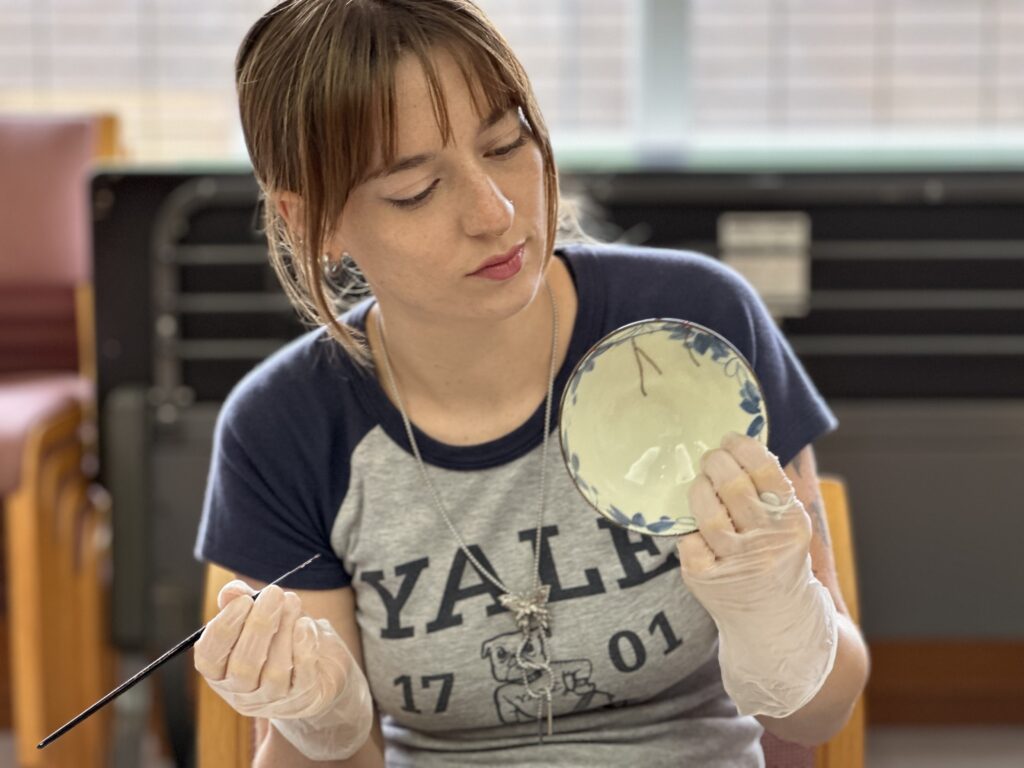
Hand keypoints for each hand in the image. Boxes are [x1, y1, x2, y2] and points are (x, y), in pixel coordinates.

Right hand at [194, 580, 372, 759]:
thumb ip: (243, 602)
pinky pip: (303, 677)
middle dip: (259, 625)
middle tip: (274, 592)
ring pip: (275, 671)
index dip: (223, 629)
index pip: (209, 658)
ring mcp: (273, 700)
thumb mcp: (260, 616)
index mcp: (220, 672)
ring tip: (293, 601)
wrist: (321, 665)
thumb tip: (232, 591)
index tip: (244, 600)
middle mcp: (242, 692)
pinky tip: (306, 625)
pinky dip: (304, 648)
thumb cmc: (281, 636)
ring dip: (285, 630)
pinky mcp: (304, 698)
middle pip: (243, 666)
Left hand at [676, 432, 837, 717]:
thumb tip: (747, 443)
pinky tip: (699, 527)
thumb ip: (774, 491)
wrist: (778, 627)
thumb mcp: (790, 528)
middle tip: (710, 457)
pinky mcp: (707, 579)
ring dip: (699, 489)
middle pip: (732, 487)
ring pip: (706, 512)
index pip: (765, 472)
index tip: (730, 438)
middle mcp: (766, 544)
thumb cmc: (779, 563)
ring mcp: (736, 564)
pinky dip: (690, 529)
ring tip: (701, 483)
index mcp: (791, 525)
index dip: (743, 448)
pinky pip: (689, 540)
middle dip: (715, 462)